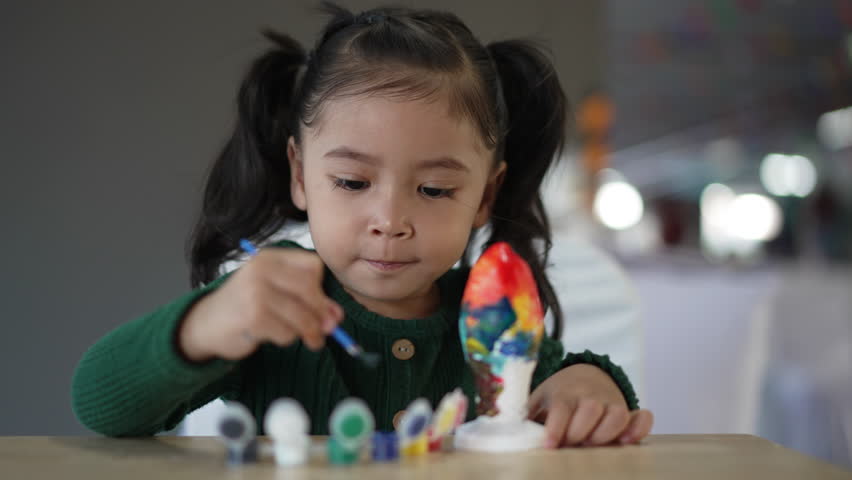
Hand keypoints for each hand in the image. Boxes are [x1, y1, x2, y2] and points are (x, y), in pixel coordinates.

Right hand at [179, 248, 342, 361]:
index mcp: (270, 258)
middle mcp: (262, 270)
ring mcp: (256, 292)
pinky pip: (287, 332)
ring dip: (306, 332)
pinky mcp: (253, 317)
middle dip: (320, 314)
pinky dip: (286, 339)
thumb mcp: (277, 296)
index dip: (321, 288)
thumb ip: (309, 302)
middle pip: (310, 290)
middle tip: (324, 331)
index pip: (313, 266)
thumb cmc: (245, 307)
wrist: (206, 324)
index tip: (319, 305)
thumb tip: (336, 317)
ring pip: (302, 315)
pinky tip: (272, 335)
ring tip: (302, 337)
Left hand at [528, 364, 653, 447]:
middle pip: (591, 410)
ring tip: (593, 445)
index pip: (562, 408)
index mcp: (565, 392)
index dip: (556, 427)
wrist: (584, 376)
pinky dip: (640, 428)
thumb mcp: (538, 399)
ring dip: (606, 433)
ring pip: (617, 414)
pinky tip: (628, 441)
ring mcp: (612, 402)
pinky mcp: (629, 411)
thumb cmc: (558, 395)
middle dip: (580, 431)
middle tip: (571, 444)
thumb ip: (525, 415)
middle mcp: (590, 395)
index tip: (550, 445)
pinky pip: (642, 417)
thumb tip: (506, 429)